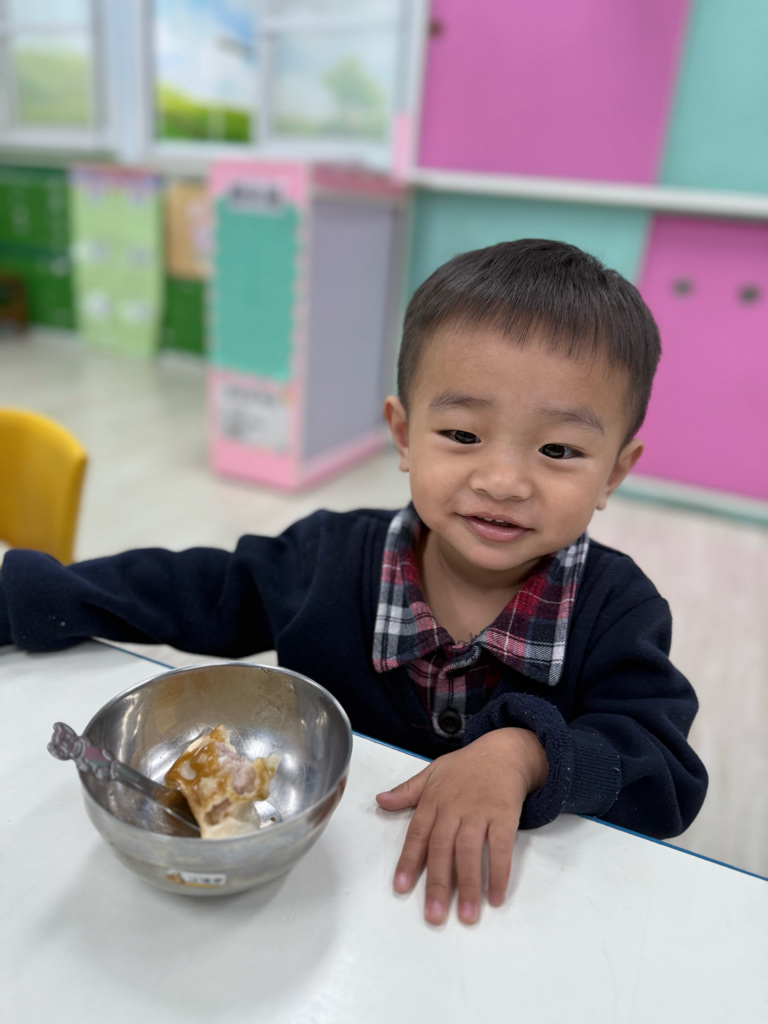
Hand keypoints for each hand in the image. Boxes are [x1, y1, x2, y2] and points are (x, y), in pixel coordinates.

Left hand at [375, 727, 547, 924]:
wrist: (504, 751)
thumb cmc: (466, 767)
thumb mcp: (433, 773)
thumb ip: (407, 792)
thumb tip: (380, 801)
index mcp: (434, 800)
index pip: (417, 834)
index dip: (408, 861)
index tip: (400, 888)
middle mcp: (454, 808)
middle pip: (442, 848)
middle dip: (437, 883)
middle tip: (434, 915)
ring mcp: (480, 812)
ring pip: (469, 851)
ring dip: (467, 884)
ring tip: (466, 915)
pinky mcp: (504, 815)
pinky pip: (501, 847)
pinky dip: (499, 872)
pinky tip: (495, 896)